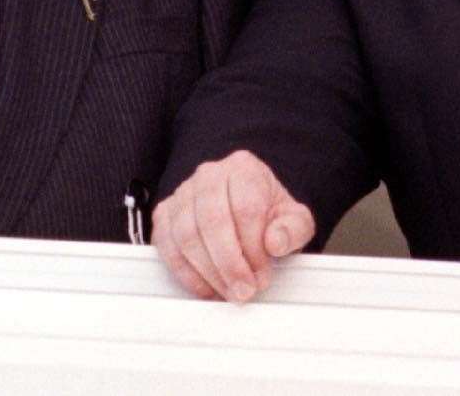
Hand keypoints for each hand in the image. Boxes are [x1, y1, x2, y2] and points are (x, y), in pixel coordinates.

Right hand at [152, 150, 315, 302]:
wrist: (246, 210)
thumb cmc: (268, 215)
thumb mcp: (294, 220)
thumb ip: (293, 229)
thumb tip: (276, 242)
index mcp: (243, 168)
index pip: (245, 208)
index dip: (254, 248)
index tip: (262, 275)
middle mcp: (209, 174)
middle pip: (212, 220)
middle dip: (228, 264)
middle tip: (243, 291)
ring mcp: (183, 192)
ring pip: (187, 235)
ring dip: (208, 272)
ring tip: (228, 291)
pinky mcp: (165, 213)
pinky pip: (167, 245)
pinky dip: (185, 272)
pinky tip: (206, 287)